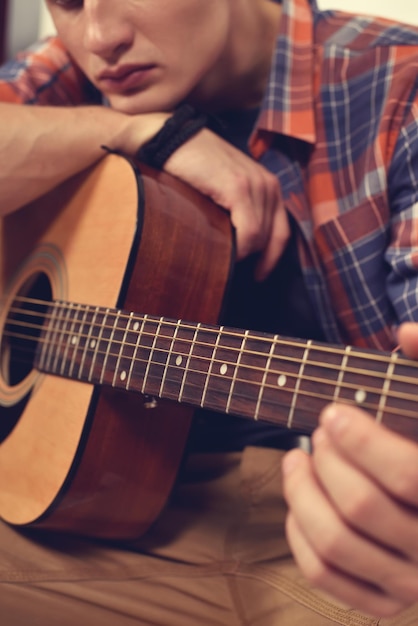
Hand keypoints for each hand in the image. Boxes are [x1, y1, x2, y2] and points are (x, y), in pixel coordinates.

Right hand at [164, 128, 289, 279]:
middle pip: (271, 238)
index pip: (282, 233)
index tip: (258, 275)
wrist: (170, 139)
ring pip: (260, 238)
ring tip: (221, 257)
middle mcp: (268, 184)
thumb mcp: (223, 189)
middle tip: (231, 268)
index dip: (271, 259)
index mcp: (268, 185)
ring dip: (241, 253)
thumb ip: (238, 209)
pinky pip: (249, 233)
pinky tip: (223, 251)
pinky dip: (239, 248)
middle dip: (253, 258)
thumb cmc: (192, 168)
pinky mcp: (238, 188)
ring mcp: (255, 185)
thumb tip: (239, 245)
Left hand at [282, 322, 417, 617]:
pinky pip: (325, 574)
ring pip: (336, 543)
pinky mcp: (384, 599)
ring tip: (295, 457)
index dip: (360, 439)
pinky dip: (298, 533)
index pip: (405, 474)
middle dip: (328, 460)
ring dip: (302, 493)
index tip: (332, 412)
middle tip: (319, 431)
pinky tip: (298, 497)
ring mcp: (410, 583)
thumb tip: (404, 330)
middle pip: (361, 507)